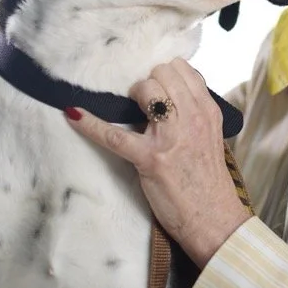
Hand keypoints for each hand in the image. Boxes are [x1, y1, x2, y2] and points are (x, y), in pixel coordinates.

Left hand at [63, 58, 250, 266]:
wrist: (214, 219)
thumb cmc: (208, 181)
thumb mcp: (212, 137)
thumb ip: (194, 114)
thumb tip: (169, 96)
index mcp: (207, 111)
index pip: (182, 68)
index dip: (163, 74)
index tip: (157, 88)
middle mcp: (192, 118)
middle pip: (162, 73)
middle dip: (147, 83)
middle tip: (143, 104)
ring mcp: (170, 138)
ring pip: (145, 89)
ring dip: (132, 95)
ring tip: (130, 112)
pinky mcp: (150, 159)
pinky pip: (113, 136)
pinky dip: (89, 124)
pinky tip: (73, 115)